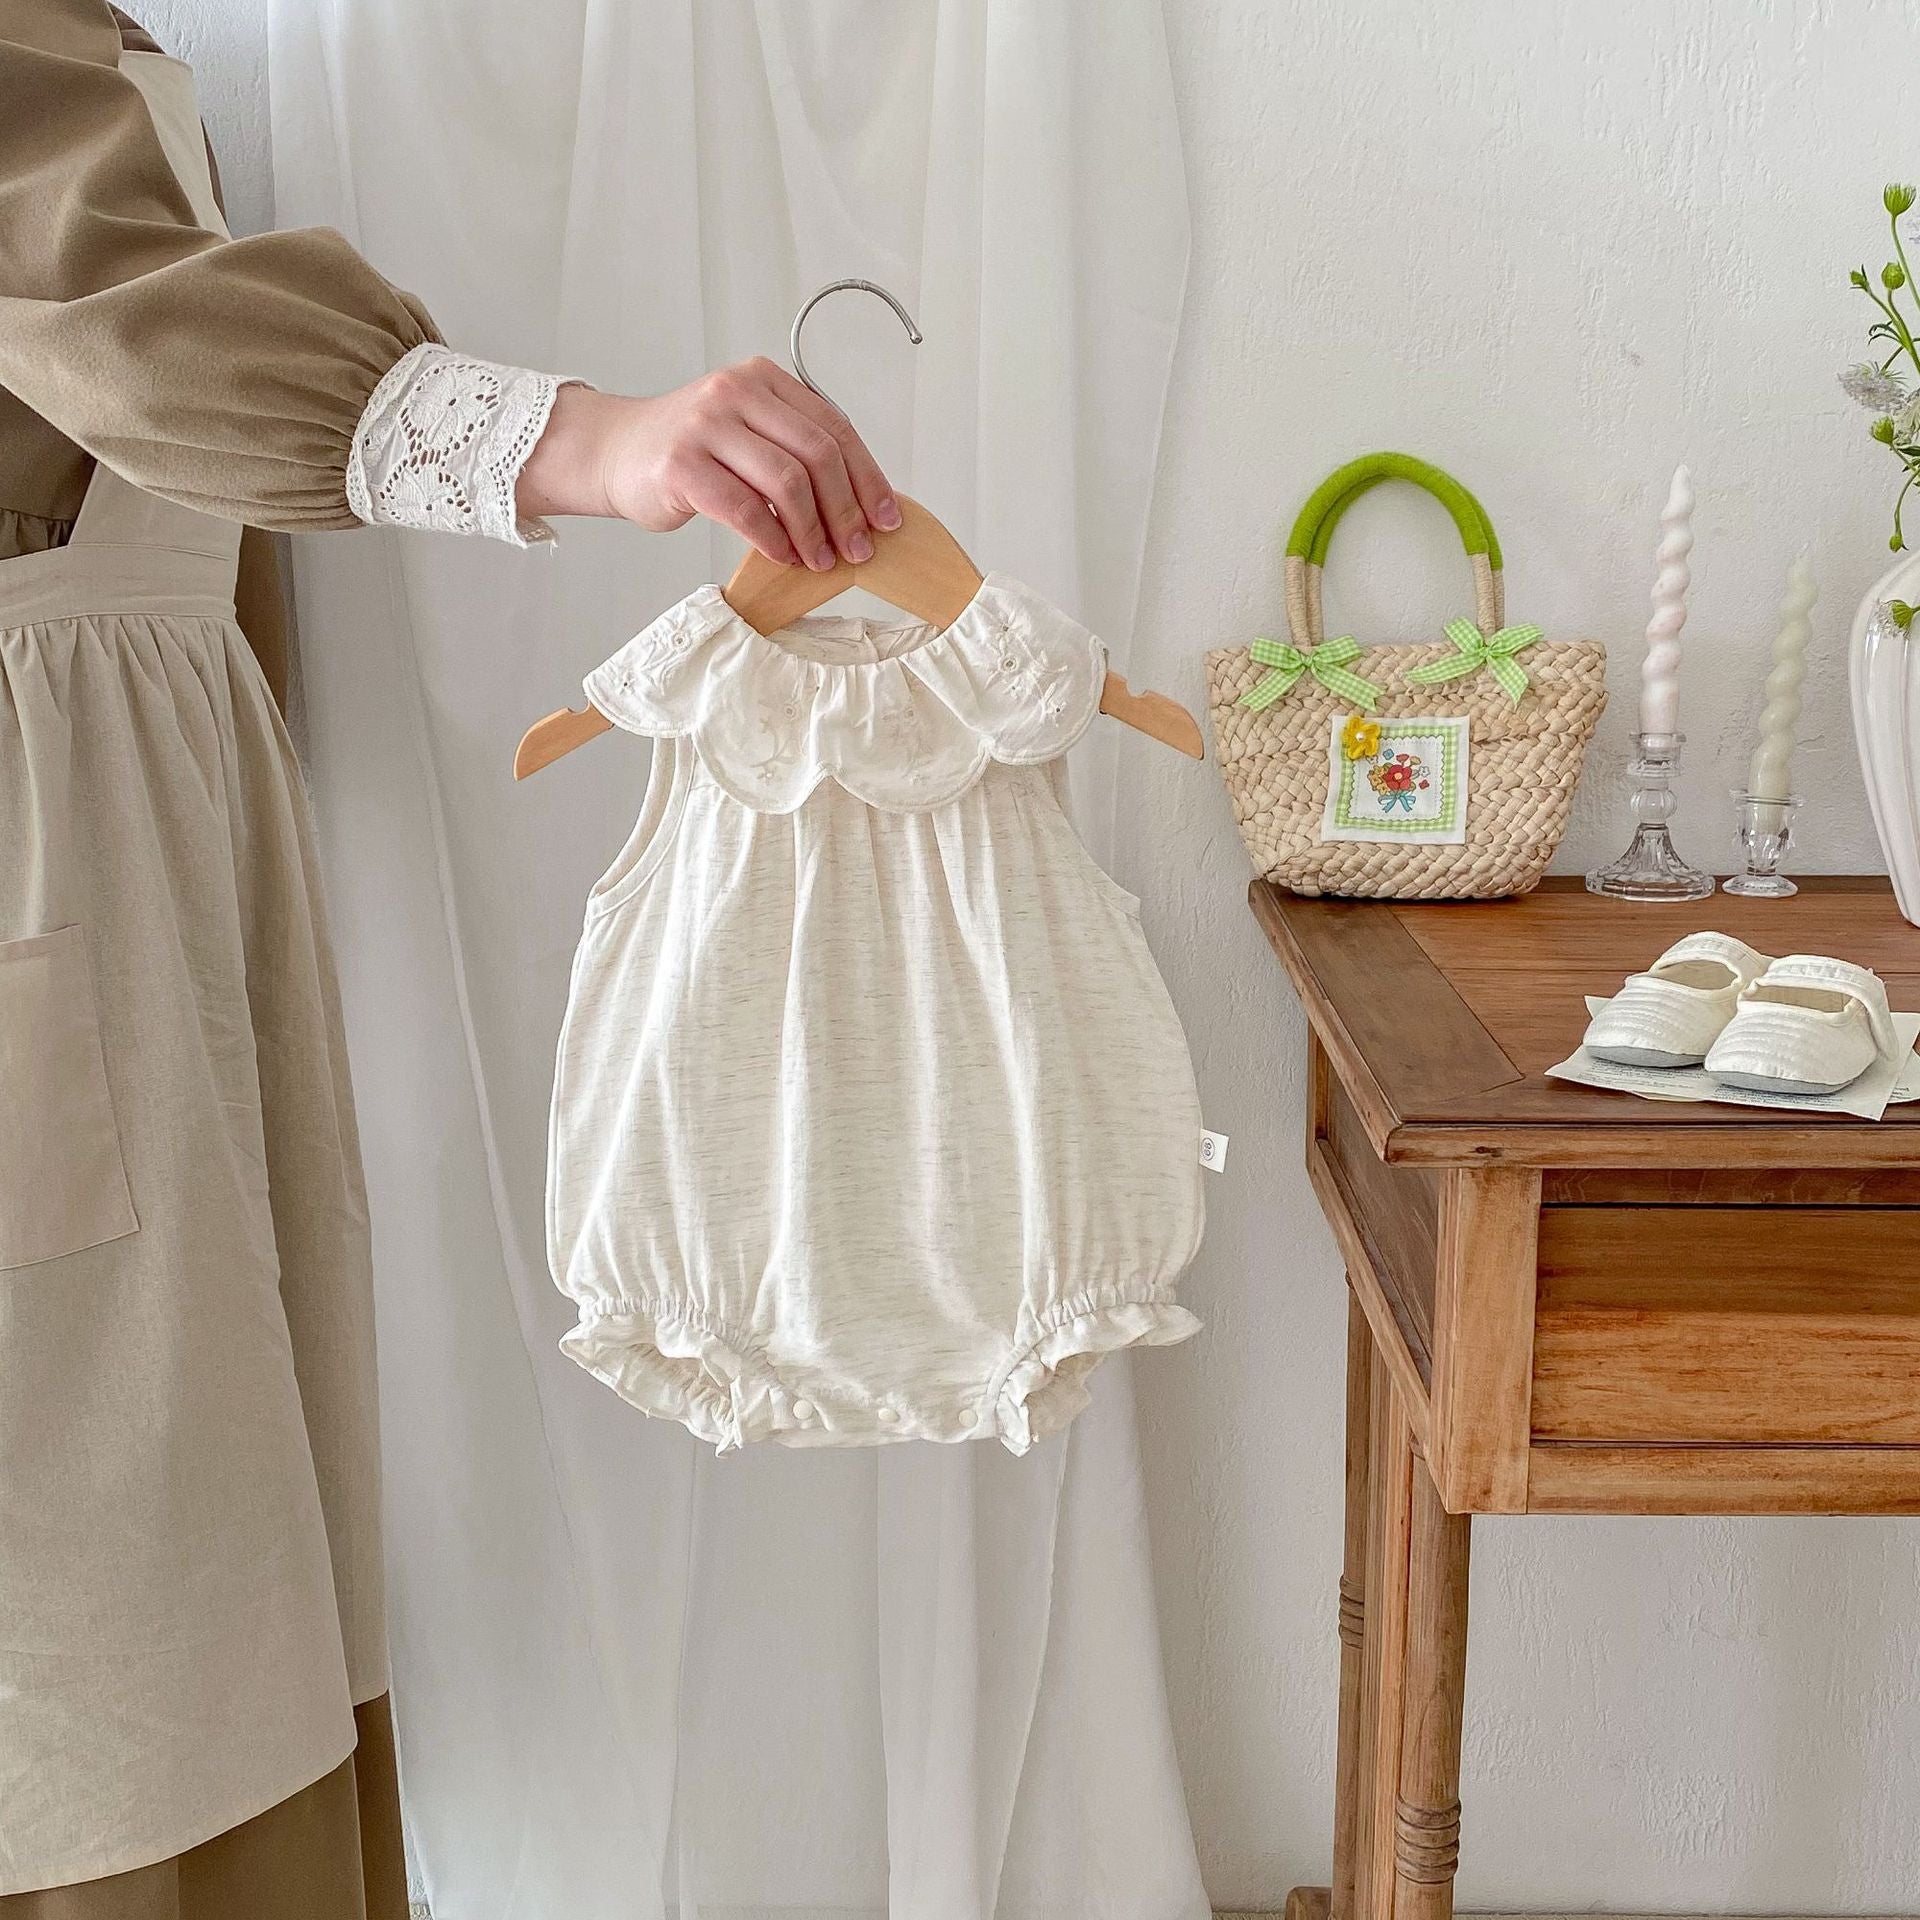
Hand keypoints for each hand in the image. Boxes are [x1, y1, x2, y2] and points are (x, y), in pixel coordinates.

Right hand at [515, 359, 899, 568]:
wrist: (614, 452)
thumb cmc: (689, 452)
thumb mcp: (747, 433)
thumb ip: (794, 452)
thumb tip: (861, 505)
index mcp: (763, 379)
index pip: (834, 428)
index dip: (868, 478)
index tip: (888, 519)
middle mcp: (736, 392)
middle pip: (818, 455)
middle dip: (847, 510)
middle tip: (858, 549)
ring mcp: (707, 426)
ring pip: (786, 482)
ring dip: (813, 531)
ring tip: (821, 560)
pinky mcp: (682, 465)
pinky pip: (745, 509)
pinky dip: (773, 539)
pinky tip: (784, 556)